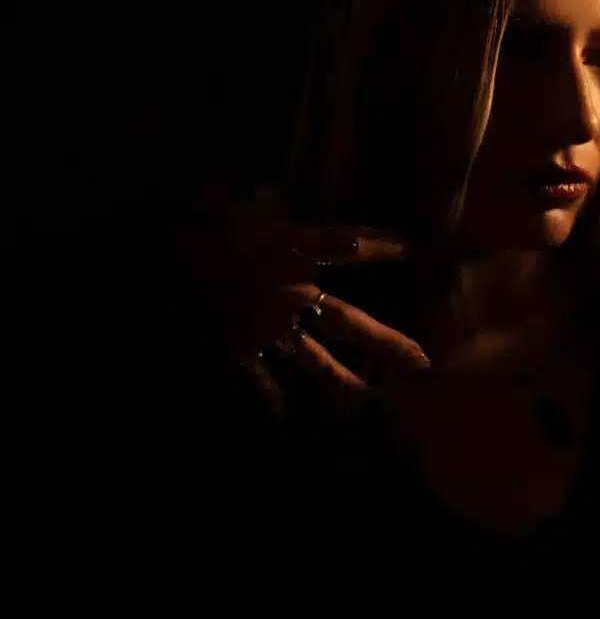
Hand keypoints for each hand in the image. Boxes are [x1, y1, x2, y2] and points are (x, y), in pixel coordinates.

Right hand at [172, 185, 429, 421]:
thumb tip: (287, 201)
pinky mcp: (240, 351)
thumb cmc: (204, 222)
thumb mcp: (248, 204)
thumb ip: (276, 208)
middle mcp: (293, 294)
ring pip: (316, 360)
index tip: (415, 248)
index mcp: (296, 250)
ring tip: (369, 398)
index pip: (352, 244)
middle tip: (422, 359)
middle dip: (387, 342)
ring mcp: (269, 329)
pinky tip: (283, 417)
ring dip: (343, 381)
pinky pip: (260, 379)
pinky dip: (270, 397)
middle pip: (351, 321)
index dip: (384, 245)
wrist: (159, 258)